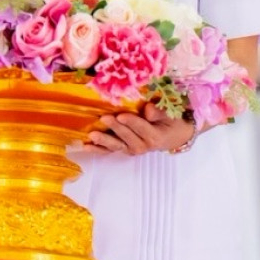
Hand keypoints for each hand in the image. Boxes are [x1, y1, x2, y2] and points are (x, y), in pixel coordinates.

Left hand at [72, 101, 195, 157]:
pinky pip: (110, 150)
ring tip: (92, 135)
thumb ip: (160, 113)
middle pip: (127, 137)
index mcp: (155, 137)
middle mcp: (142, 146)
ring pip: (116, 146)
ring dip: (103, 141)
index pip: (142, 128)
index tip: (121, 115)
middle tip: (104, 118)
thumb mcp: (171, 116)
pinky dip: (98, 149)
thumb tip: (148, 109)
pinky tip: (86, 145)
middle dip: (115, 128)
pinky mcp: (124, 149)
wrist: (173, 136)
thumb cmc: (171, 123)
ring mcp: (131, 149)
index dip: (132, 122)